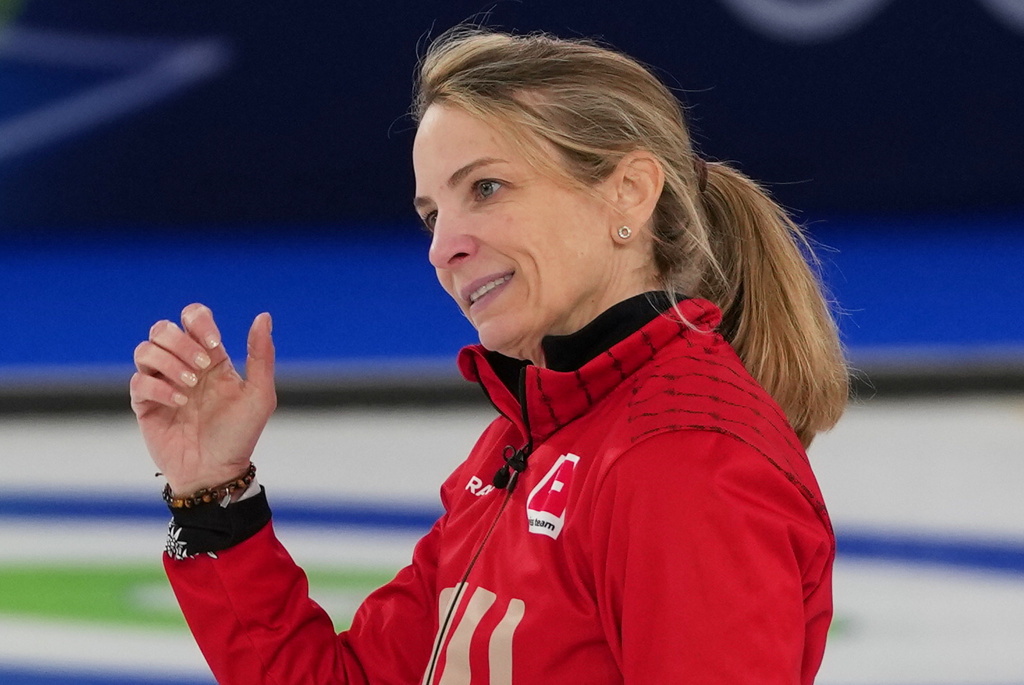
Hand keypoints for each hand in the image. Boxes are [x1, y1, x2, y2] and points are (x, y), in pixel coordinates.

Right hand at [130, 303, 276, 494]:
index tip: (214, 345)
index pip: (193, 317)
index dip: (199, 321)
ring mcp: (161, 383)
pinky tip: (178, 403)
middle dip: (181, 342)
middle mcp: (183, 365)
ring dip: (168, 362)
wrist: (216, 472)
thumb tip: (264, 317)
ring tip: (189, 386)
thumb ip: (261, 355)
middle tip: (201, 368)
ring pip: (145, 349)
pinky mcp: (145, 404)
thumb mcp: (259, 395)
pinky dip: (157, 387)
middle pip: (163, 328)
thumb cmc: (239, 435)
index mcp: (211, 358)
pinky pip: (138, 382)